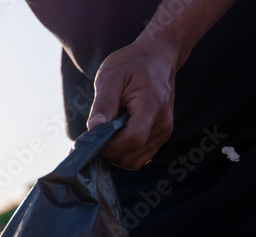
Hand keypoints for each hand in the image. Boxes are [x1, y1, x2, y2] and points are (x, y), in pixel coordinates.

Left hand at [86, 34, 180, 169]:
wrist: (158, 56)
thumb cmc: (132, 62)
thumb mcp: (111, 75)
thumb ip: (103, 103)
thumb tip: (94, 128)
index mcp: (151, 107)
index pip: (133, 139)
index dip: (109, 146)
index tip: (91, 139)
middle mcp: (162, 123)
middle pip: (132, 154)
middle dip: (108, 152)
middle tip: (94, 136)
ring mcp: (164, 131)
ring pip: (135, 160)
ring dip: (115, 155)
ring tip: (106, 134)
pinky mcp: (161, 135)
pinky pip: (140, 156)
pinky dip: (124, 153)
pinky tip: (115, 137)